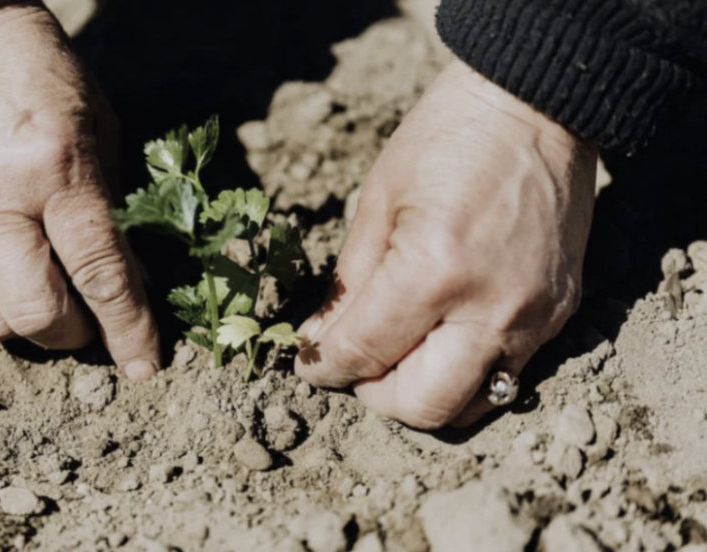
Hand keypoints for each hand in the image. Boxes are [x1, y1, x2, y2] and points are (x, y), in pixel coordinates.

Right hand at [0, 1, 158, 379]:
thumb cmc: (39, 71)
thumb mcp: (98, 128)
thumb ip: (111, 208)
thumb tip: (126, 281)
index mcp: (56, 170)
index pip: (100, 274)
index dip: (129, 330)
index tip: (146, 366)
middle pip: (36, 315)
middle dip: (74, 337)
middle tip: (89, 323)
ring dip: (25, 326)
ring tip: (44, 297)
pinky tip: (3, 258)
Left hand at [295, 60, 596, 427]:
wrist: (536, 107)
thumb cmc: (446, 139)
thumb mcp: (377, 202)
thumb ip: (348, 283)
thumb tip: (320, 342)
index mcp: (433, 270)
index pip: (365, 353)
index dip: (325, 367)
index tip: (310, 364)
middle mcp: (490, 307)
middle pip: (422, 405)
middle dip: (374, 396)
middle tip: (356, 367)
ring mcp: (533, 317)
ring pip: (470, 405)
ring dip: (422, 395)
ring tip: (398, 357)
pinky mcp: (559, 314)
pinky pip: (506, 374)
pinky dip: (463, 372)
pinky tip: (442, 337)